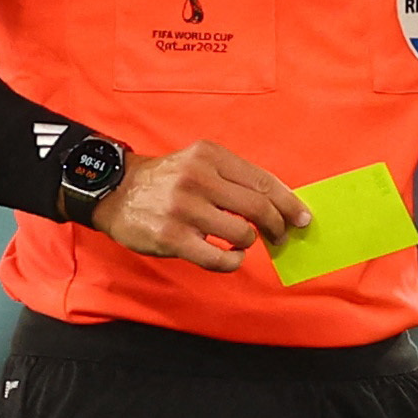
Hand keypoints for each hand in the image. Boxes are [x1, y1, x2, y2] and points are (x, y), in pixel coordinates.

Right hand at [90, 141, 312, 272]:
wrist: (115, 191)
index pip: (263, 181)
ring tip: (244, 242)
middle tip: (281, 236)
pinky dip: (233, 261)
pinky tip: (232, 257)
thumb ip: (234, 177)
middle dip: (278, 225)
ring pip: (241, 233)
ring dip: (250, 242)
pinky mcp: (172, 237)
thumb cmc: (168, 179)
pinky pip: (218, 258)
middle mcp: (199, 178)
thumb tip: (279, 203)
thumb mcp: (199, 162)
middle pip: (258, 207)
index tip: (303, 218)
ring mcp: (184, 208)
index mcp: (211, 156)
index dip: (289, 202)